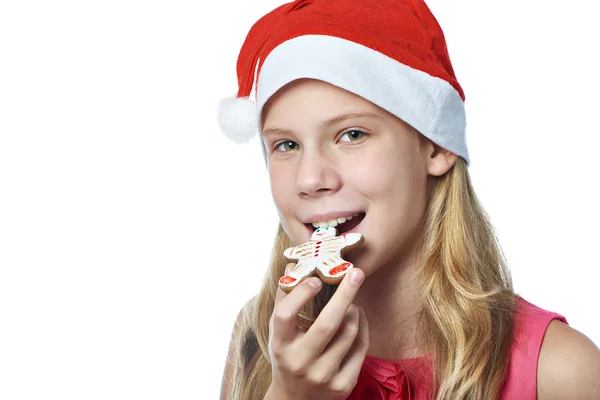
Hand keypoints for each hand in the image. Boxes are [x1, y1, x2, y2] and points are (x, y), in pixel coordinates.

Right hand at [266, 265, 368, 399]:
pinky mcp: (343, 385)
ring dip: (355, 310)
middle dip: (345, 295)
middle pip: (326, 324)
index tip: (317, 278)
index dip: (300, 294)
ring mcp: (323, 376)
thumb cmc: (287, 354)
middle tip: (356, 272)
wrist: (295, 399)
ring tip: (353, 300)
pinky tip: (358, 316)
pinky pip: (360, 348)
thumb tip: (294, 265)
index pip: (285, 315)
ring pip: (348, 333)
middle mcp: (300, 363)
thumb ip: (285, 298)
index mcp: (280, 345)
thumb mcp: (279, 331)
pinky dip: (362, 327)